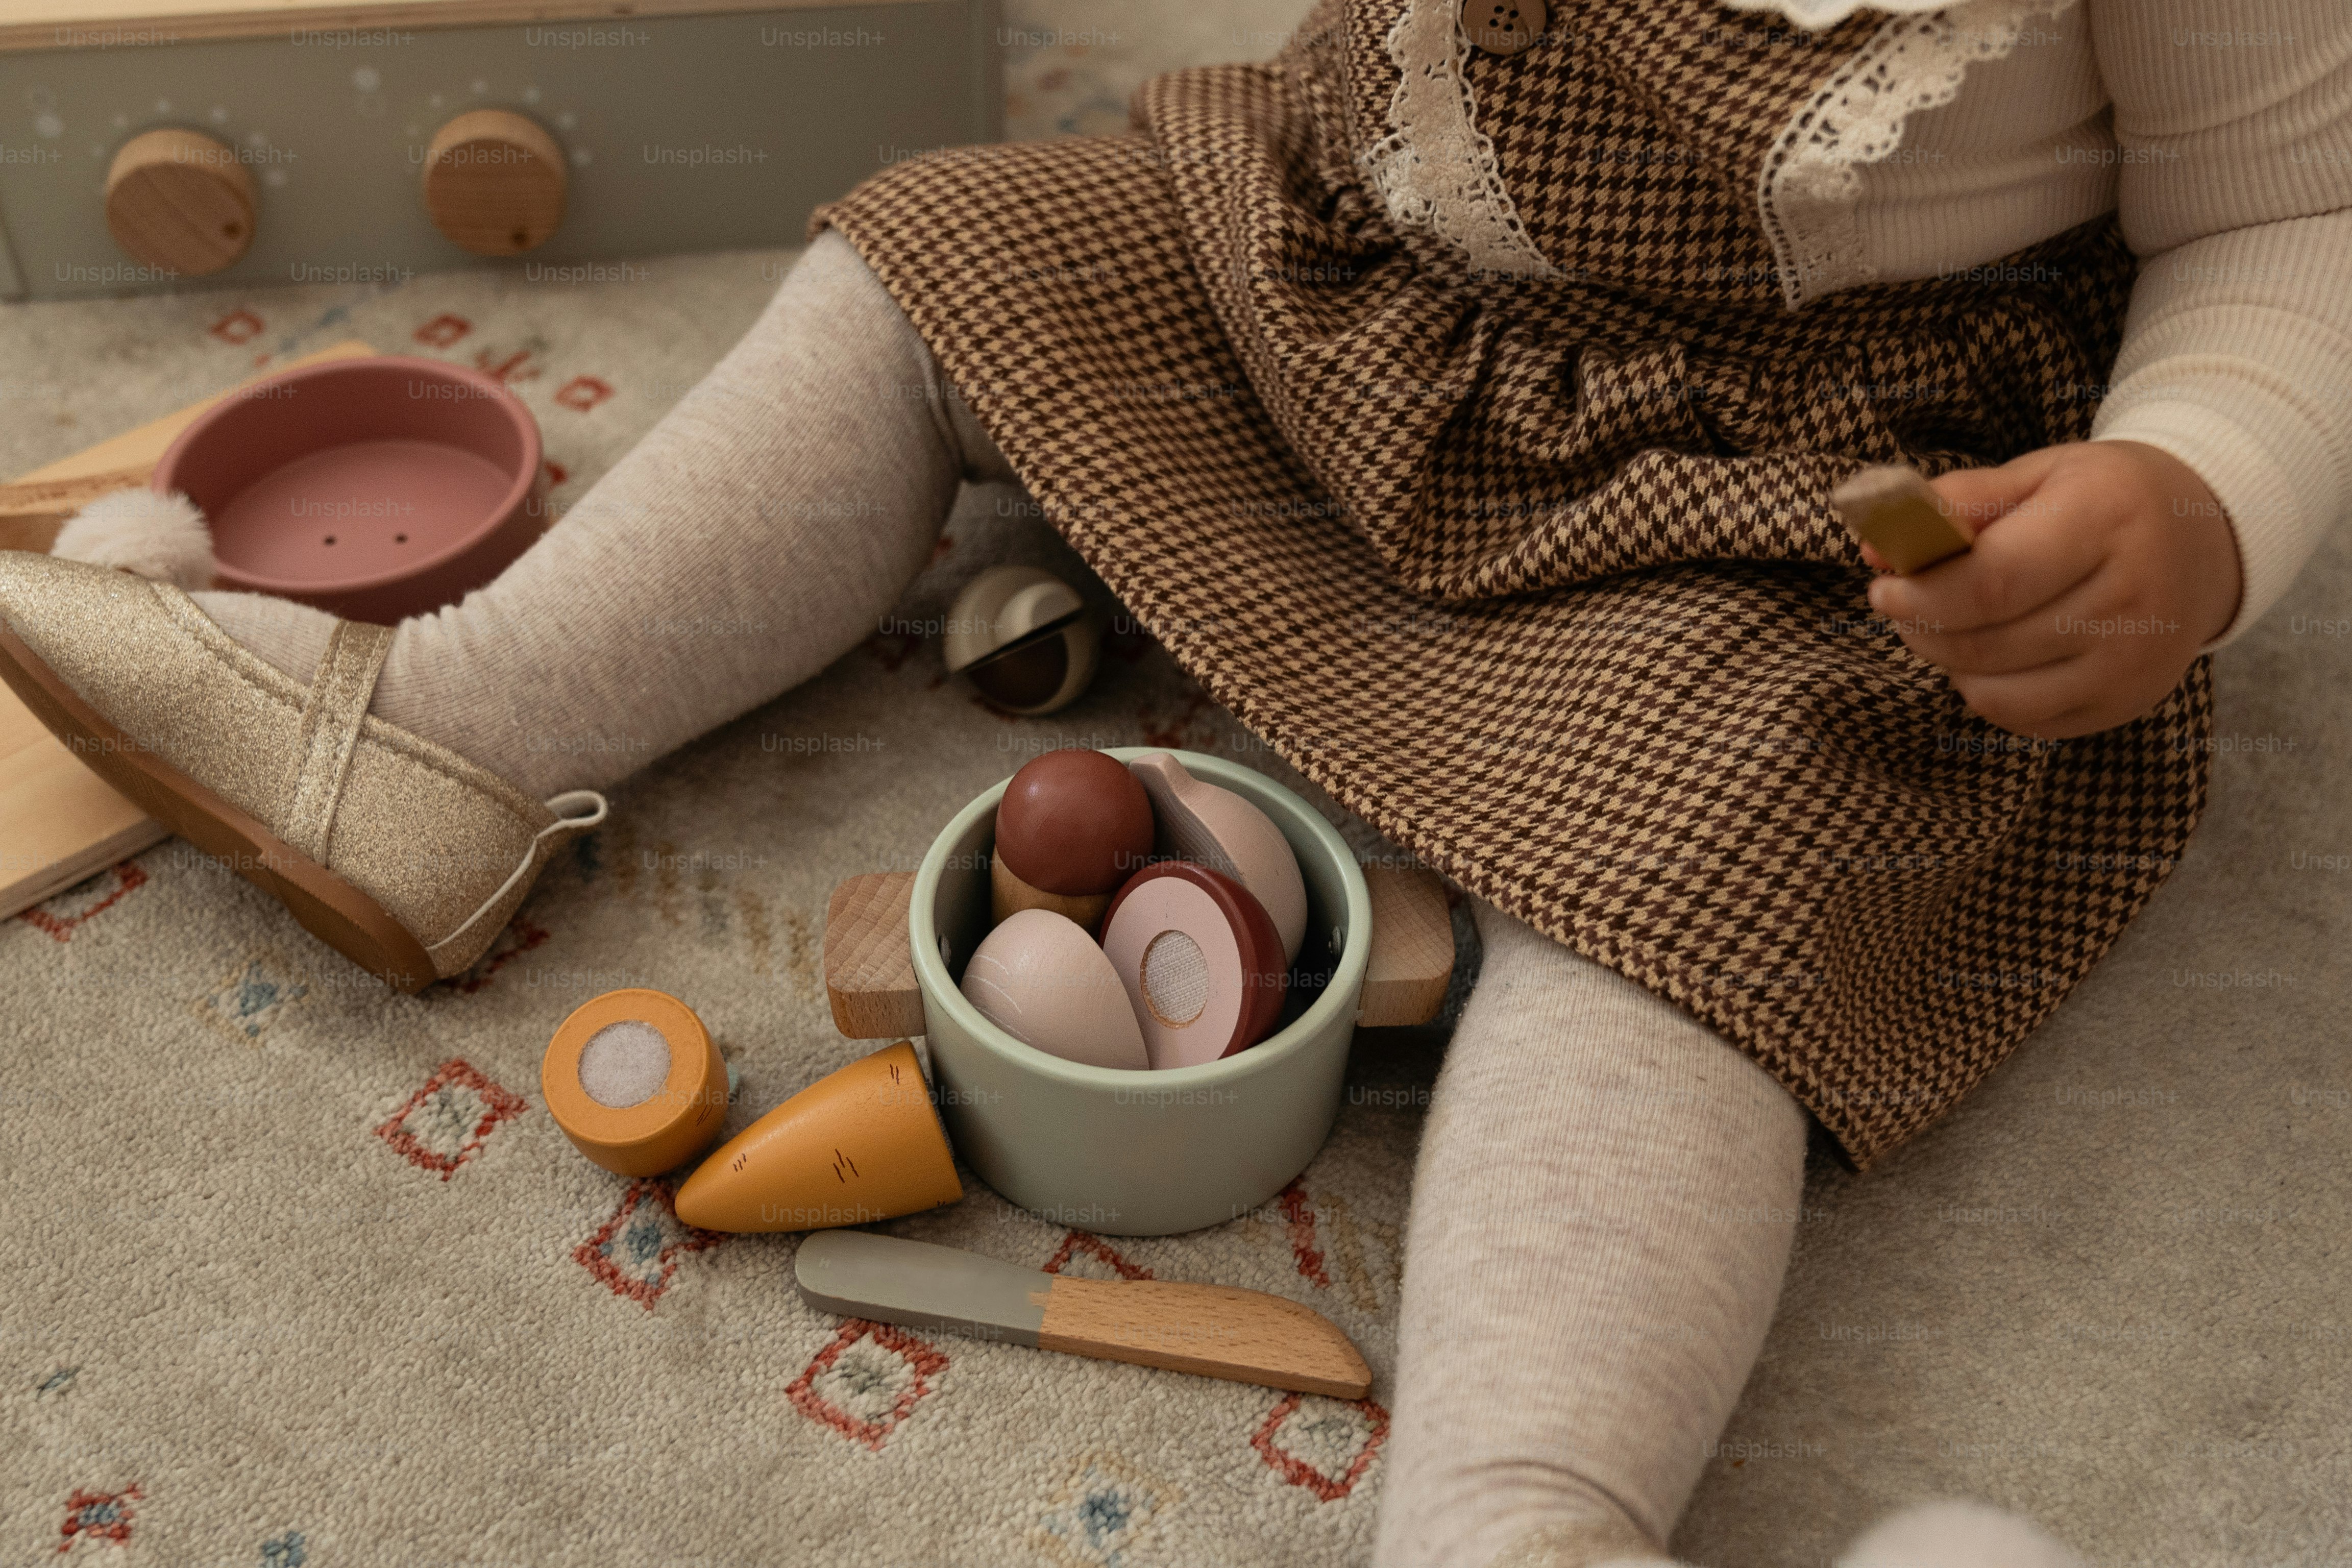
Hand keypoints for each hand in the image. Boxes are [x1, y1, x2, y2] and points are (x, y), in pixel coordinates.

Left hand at [1861, 441, 2242, 738]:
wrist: (2206, 539)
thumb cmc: (2104, 500)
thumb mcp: (2041, 474)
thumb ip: (1959, 501)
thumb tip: (1876, 542)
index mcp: (2109, 520)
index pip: (1994, 581)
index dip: (1923, 594)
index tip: (1883, 587)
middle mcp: (2132, 598)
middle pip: (1987, 641)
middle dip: (1921, 628)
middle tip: (1902, 604)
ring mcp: (2134, 662)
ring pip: (1996, 692)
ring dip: (1948, 663)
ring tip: (1946, 625)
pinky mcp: (2127, 703)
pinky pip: (2023, 720)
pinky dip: (1987, 692)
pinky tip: (1991, 654)